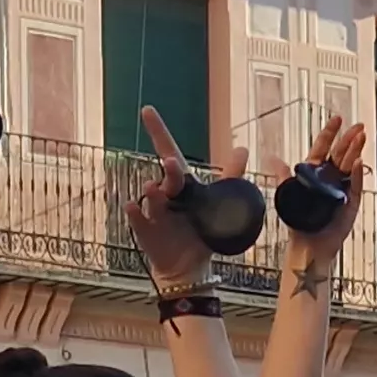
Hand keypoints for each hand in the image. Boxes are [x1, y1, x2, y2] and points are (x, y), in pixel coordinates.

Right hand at [121, 104, 240, 296]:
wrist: (188, 267)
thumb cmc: (200, 230)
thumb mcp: (217, 203)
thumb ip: (230, 176)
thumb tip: (242, 147)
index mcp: (182, 185)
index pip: (169, 152)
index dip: (159, 131)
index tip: (147, 110)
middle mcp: (166, 196)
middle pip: (167, 177)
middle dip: (168, 170)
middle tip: (171, 163)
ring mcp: (155, 214)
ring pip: (151, 198)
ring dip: (152, 191)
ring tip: (155, 187)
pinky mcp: (148, 234)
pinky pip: (140, 222)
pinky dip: (136, 214)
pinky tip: (133, 207)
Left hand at [278, 114, 368, 274]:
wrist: (308, 244)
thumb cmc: (299, 221)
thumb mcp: (288, 193)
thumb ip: (283, 175)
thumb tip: (272, 158)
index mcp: (316, 173)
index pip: (324, 148)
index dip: (330, 133)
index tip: (336, 119)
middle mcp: (331, 178)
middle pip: (341, 153)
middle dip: (349, 138)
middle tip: (357, 126)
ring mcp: (343, 188)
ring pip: (351, 165)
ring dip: (356, 150)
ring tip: (362, 137)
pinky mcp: (351, 201)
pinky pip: (356, 185)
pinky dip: (357, 174)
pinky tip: (359, 163)